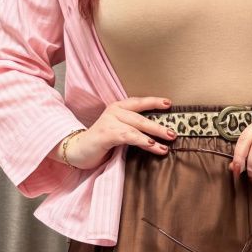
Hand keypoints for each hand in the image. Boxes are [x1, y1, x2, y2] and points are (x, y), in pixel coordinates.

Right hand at [61, 95, 177, 169]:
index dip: (154, 102)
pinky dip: (142, 140)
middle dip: (159, 125)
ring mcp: (109, 121)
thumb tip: (157, 133)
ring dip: (154, 134)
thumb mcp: (118, 130)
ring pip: (137, 125)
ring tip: (167, 142)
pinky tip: (152, 146)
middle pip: (141, 115)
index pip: (139, 102)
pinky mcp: (106, 134)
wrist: (77, 150)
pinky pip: (129, 136)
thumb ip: (132, 128)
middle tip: (173, 133)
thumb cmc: (101, 142)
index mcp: (117, 107)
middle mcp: (114, 111)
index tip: (169, 103)